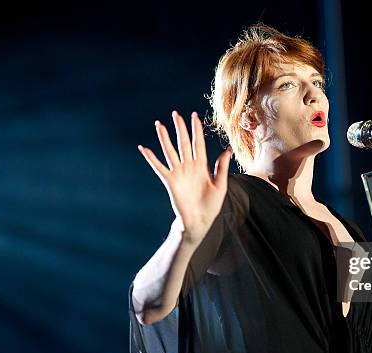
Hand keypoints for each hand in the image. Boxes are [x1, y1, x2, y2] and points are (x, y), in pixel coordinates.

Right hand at [137, 111, 232, 244]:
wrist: (200, 221)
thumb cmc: (211, 205)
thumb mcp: (220, 185)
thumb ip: (222, 167)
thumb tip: (228, 149)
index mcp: (202, 166)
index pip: (198, 143)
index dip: (196, 130)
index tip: (194, 116)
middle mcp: (189, 166)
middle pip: (183, 142)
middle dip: (180, 128)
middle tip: (176, 113)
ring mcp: (178, 173)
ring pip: (170, 151)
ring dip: (164, 137)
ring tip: (159, 124)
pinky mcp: (170, 181)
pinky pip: (159, 167)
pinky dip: (151, 158)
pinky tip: (143, 148)